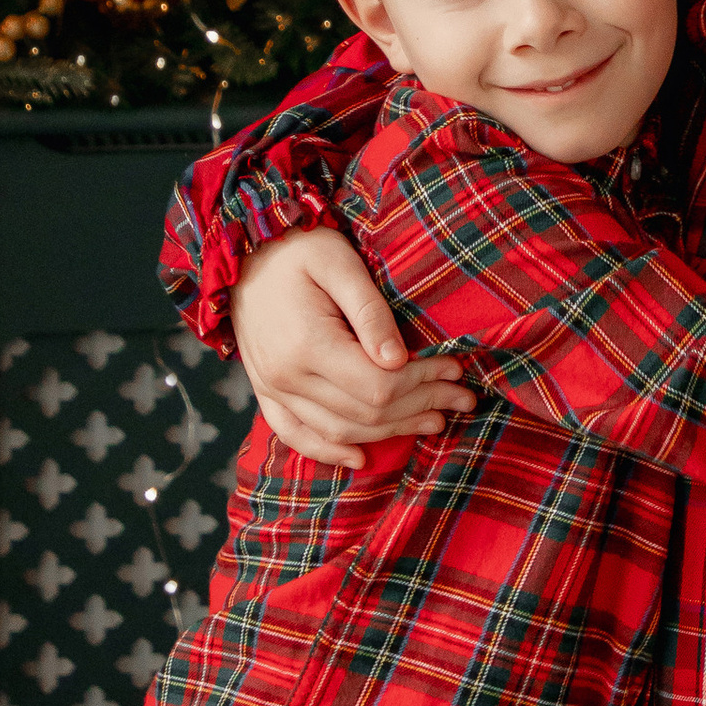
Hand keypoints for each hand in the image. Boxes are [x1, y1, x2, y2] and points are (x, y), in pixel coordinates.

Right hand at [232, 228, 477, 471]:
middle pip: (366, 413)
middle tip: (461, 397)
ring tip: (433, 420)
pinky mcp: (265, 390)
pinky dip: (328, 451)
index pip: (378, 386)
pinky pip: (295, 434)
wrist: (243, 250)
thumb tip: (398, 361)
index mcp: (307, 344)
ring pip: (339, 430)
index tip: (455, 369)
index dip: (423, 384)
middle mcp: (287, 376)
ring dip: (390, 432)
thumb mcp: (340, 262)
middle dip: (421, 406)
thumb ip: (370, 312)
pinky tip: (360, 458)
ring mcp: (272, 388)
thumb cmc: (298, 248)